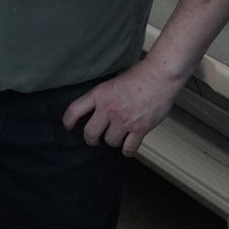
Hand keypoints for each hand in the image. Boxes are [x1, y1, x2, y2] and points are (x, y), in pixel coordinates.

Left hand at [62, 60, 184, 155]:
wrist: (159, 77)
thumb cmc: (139, 76)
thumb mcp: (112, 83)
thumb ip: (102, 97)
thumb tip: (96, 111)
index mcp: (99, 95)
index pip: (74, 110)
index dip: (68, 121)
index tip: (69, 127)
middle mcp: (108, 109)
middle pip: (90, 133)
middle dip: (91, 139)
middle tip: (94, 139)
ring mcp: (124, 120)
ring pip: (110, 141)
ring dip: (113, 141)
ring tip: (117, 136)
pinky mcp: (140, 128)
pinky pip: (129, 148)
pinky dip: (127, 151)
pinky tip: (127, 148)